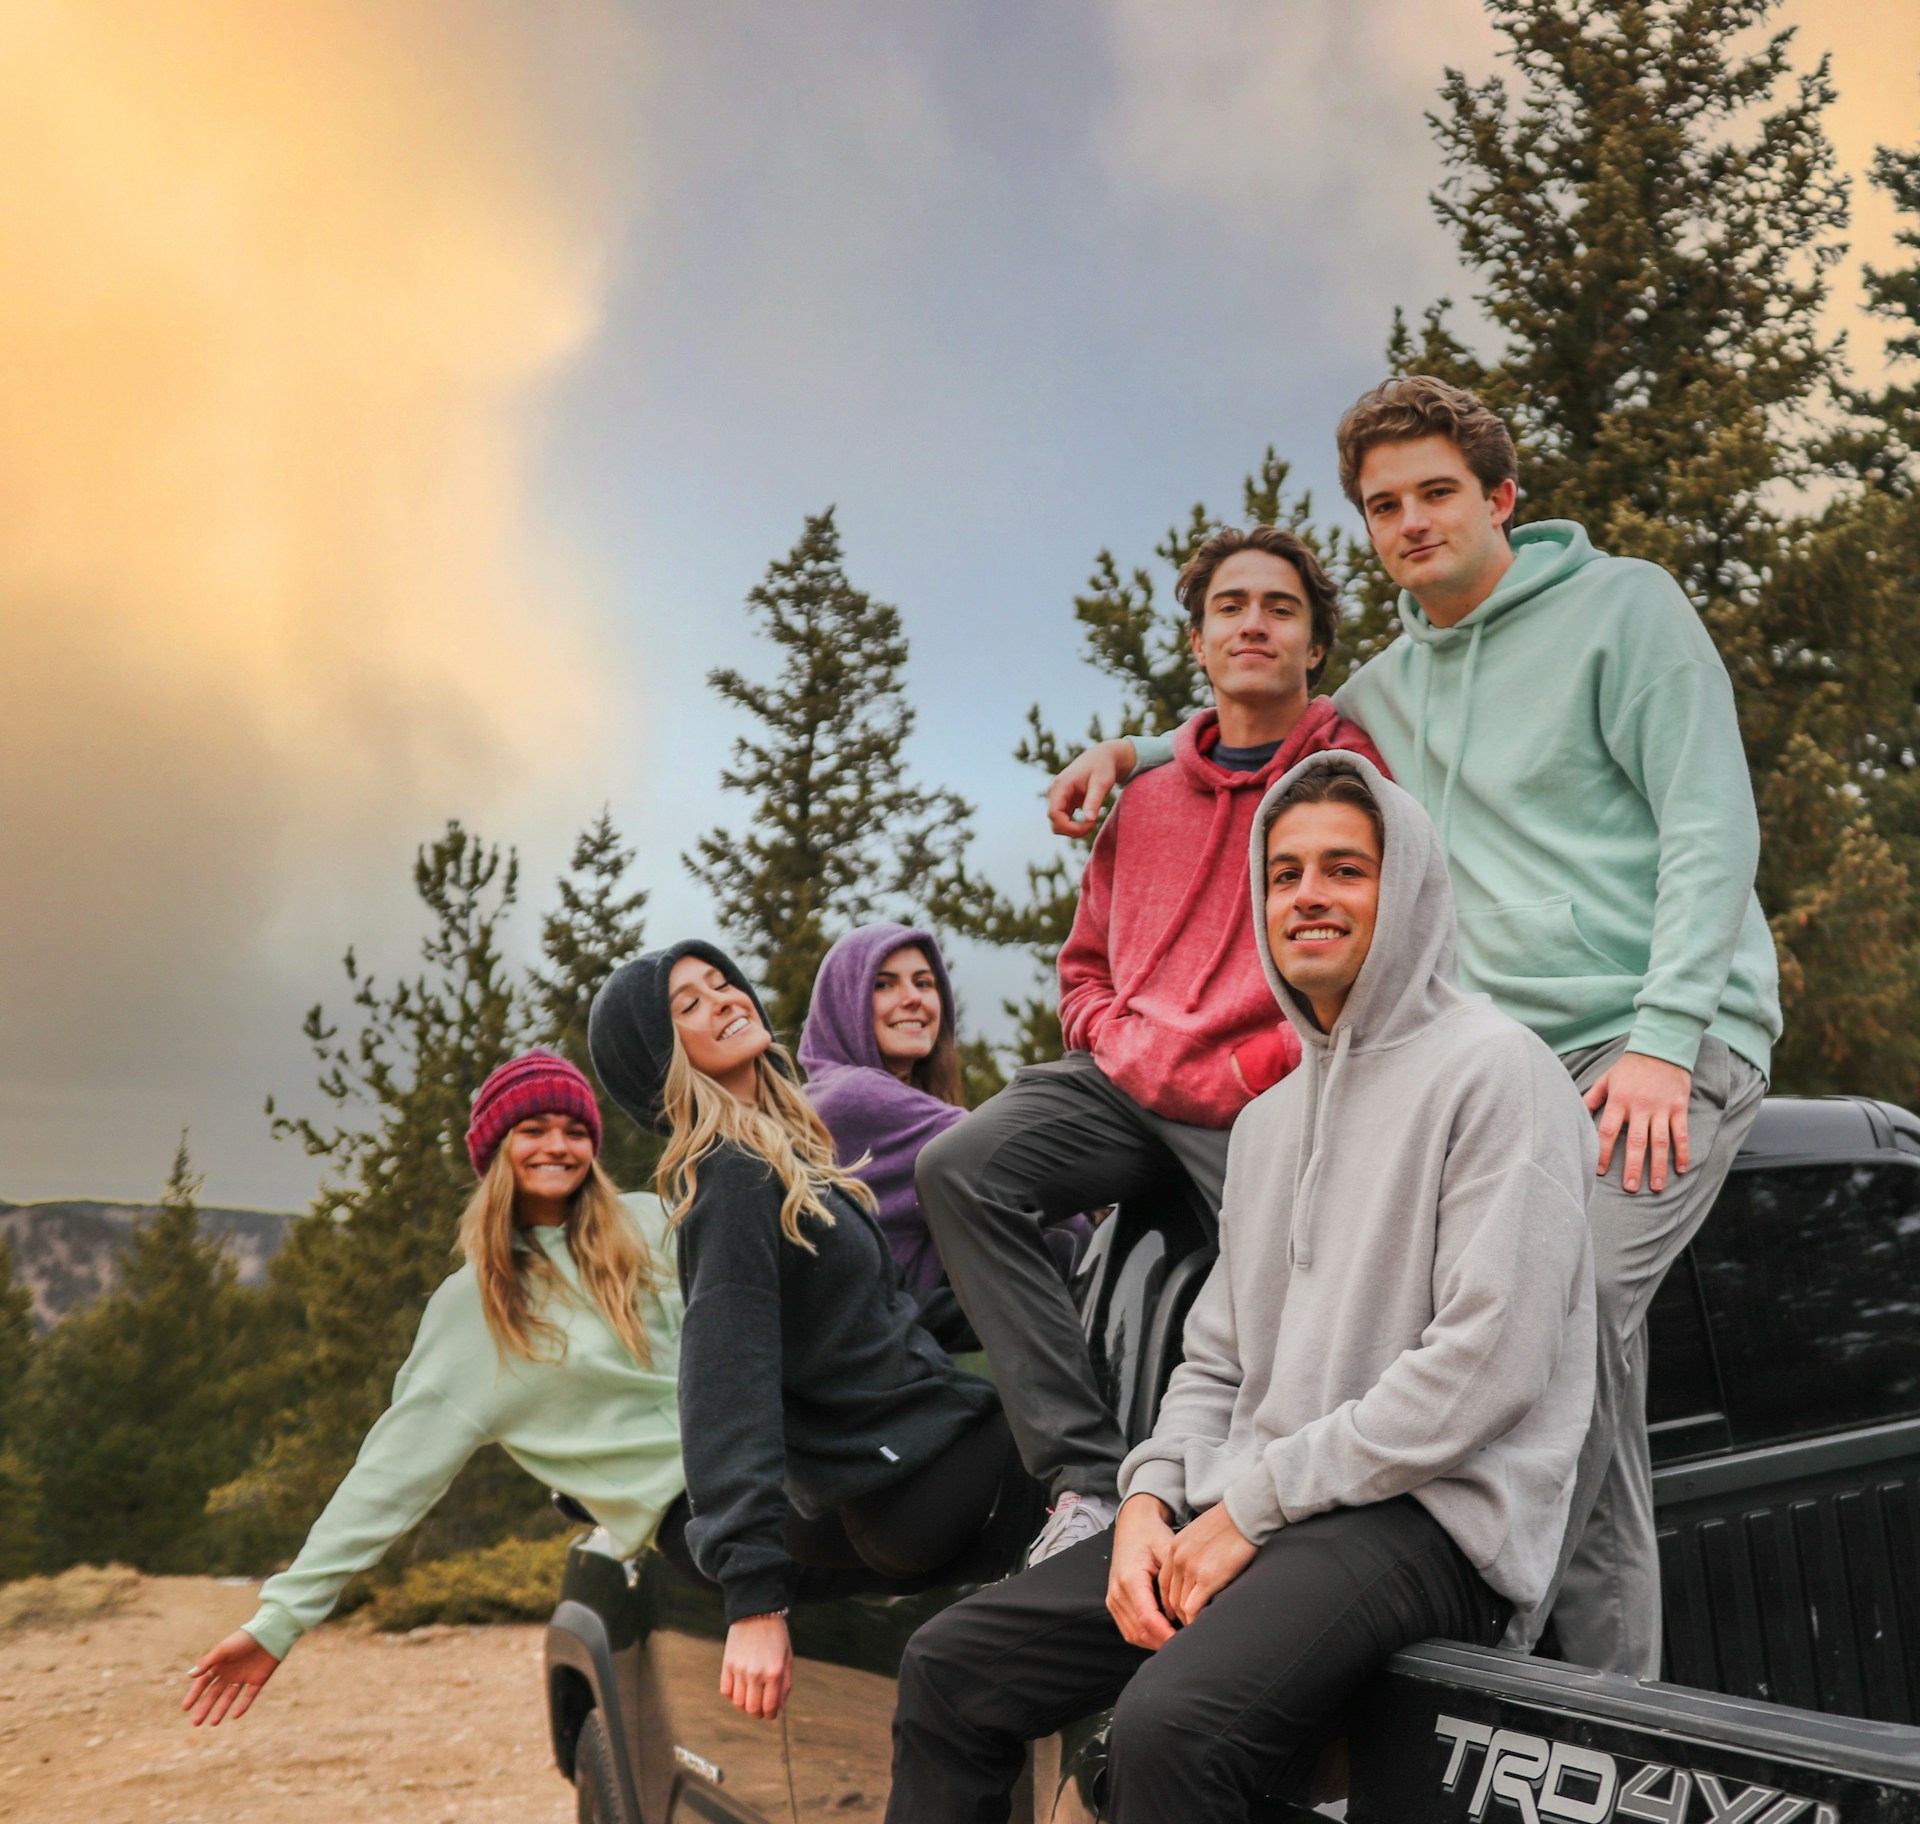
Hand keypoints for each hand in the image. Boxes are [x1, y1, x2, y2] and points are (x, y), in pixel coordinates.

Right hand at [183, 1629, 279, 1725]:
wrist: (270, 1634)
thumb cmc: (244, 1639)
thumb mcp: (223, 1649)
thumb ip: (207, 1663)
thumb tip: (190, 1675)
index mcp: (220, 1664)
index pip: (203, 1683)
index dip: (194, 1695)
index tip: (185, 1708)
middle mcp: (230, 1672)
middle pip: (214, 1693)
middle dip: (205, 1707)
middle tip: (196, 1723)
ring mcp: (244, 1677)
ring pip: (229, 1697)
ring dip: (221, 1710)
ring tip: (213, 1724)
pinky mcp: (258, 1680)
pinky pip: (249, 1696)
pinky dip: (243, 1706)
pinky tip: (234, 1716)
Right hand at [720, 1614, 792, 1720]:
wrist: (757, 1612)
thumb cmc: (776, 1636)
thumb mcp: (787, 1657)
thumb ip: (785, 1684)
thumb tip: (779, 1708)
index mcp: (774, 1672)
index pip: (769, 1707)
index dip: (770, 1715)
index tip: (770, 1714)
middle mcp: (756, 1673)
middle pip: (752, 1709)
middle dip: (757, 1714)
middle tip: (760, 1710)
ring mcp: (740, 1669)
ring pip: (738, 1703)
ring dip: (744, 1707)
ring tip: (750, 1700)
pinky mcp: (727, 1664)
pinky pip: (726, 1691)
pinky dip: (732, 1696)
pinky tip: (739, 1689)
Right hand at [1047, 740, 1138, 838]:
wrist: (1101, 758)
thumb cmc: (1102, 768)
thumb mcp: (1102, 783)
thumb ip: (1094, 801)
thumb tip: (1089, 820)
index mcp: (1060, 786)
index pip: (1054, 815)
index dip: (1069, 827)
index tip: (1090, 826)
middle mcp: (1054, 792)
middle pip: (1054, 822)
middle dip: (1073, 830)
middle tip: (1093, 825)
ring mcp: (1057, 798)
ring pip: (1058, 824)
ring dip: (1073, 829)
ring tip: (1092, 822)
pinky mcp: (1063, 802)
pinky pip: (1063, 821)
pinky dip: (1075, 825)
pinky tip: (1089, 820)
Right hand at [1107, 1493, 1177, 1648]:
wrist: (1133, 1526)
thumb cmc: (1152, 1535)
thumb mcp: (1167, 1548)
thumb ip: (1174, 1578)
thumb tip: (1186, 1607)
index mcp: (1130, 1579)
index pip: (1147, 1618)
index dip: (1166, 1634)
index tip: (1185, 1641)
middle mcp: (1117, 1592)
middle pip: (1140, 1631)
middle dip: (1163, 1642)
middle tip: (1187, 1645)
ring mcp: (1113, 1599)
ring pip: (1133, 1635)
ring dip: (1155, 1643)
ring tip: (1178, 1642)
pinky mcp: (1114, 1603)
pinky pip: (1128, 1630)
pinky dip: (1145, 1637)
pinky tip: (1163, 1635)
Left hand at [1157, 1500, 1256, 1627]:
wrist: (1244, 1513)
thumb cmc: (1230, 1523)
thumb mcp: (1201, 1533)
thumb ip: (1193, 1551)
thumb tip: (1199, 1570)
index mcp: (1175, 1547)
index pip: (1164, 1583)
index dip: (1169, 1602)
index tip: (1176, 1613)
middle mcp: (1178, 1558)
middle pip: (1171, 1597)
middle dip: (1178, 1615)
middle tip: (1189, 1626)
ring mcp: (1191, 1569)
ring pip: (1180, 1605)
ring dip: (1188, 1620)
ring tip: (1198, 1628)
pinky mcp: (1207, 1578)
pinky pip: (1193, 1608)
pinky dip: (1195, 1620)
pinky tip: (1204, 1624)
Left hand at [1584, 1052, 1692, 1193]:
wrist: (1662, 1047)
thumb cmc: (1630, 1066)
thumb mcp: (1607, 1078)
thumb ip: (1592, 1098)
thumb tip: (1576, 1114)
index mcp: (1619, 1100)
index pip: (1608, 1131)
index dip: (1603, 1152)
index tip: (1600, 1172)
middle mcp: (1640, 1106)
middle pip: (1636, 1142)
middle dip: (1633, 1167)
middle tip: (1631, 1188)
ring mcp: (1662, 1108)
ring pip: (1660, 1142)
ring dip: (1659, 1166)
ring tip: (1657, 1187)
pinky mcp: (1679, 1107)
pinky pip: (1681, 1133)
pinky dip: (1683, 1152)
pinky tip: (1681, 1169)